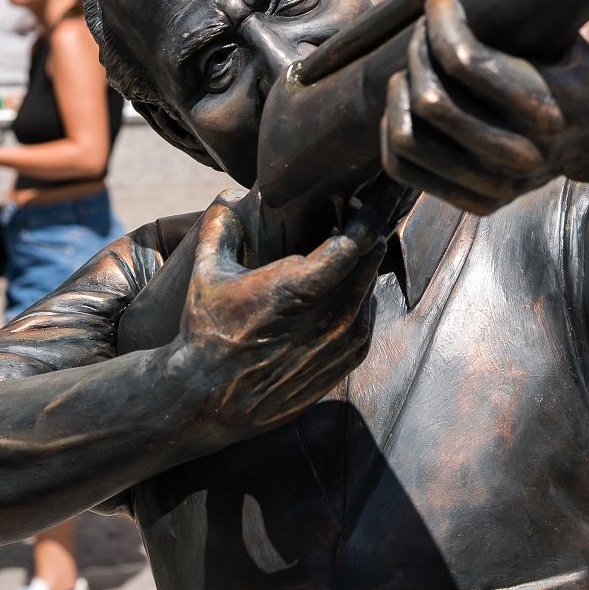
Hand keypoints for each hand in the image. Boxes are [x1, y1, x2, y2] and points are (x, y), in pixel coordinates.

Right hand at [173, 187, 400, 438]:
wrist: (207, 400)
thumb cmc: (206, 333)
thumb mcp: (206, 275)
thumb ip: (220, 228)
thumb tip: (229, 195)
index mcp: (299, 288)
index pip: (357, 241)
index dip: (374, 210)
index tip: (381, 189)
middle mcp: (329, 316)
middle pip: (372, 258)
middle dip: (370, 229)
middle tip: (361, 208)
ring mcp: (341, 342)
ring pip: (371, 286)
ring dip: (364, 263)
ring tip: (348, 245)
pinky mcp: (345, 362)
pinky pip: (366, 316)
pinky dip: (359, 296)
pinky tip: (341, 287)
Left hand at [381, 0, 588, 215]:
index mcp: (556, 105)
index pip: (468, 63)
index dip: (440, 23)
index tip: (440, 0)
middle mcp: (529, 154)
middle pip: (432, 101)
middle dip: (418, 50)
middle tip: (427, 27)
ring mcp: (501, 184)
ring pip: (410, 137)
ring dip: (400, 88)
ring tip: (416, 61)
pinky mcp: (478, 200)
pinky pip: (403, 166)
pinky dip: (390, 126)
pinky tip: (407, 94)